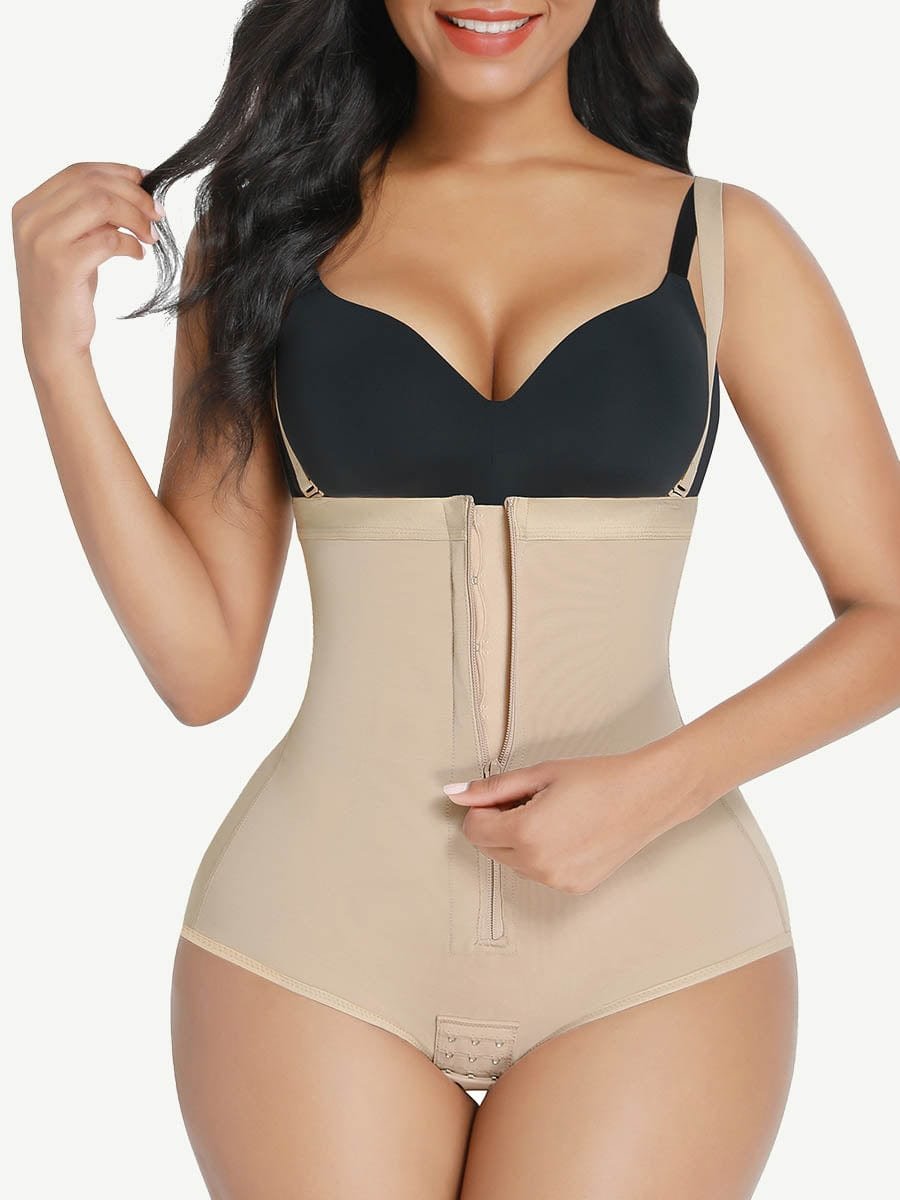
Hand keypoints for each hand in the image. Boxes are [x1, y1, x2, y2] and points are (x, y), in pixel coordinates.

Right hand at [11, 161, 162, 377]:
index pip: (78, 172)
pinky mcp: (61, 264)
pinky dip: (130, 244)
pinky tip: (137, 255)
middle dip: (133, 194)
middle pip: (92, 183)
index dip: (118, 172)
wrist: (52, 339)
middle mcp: (30, 219)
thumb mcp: (73, 243)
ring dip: (135, 217)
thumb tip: (134, 184)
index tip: (146, 182)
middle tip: (157, 213)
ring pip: (101, 204)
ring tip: (150, 236)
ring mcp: (42, 240)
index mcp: (29, 207)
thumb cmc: (67, 291)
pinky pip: (107, 239)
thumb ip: (89, 215)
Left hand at [443, 746, 702, 894]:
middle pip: (489, 849)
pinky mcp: (573, 888)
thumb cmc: (597, 778)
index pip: (474, 830)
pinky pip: (539, 873)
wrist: (647, 796)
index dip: (482, 809)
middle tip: (532, 800)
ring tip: (553, 815)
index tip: (505, 794)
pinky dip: (541, 855)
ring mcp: (557, 881)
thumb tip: (453, 793)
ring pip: (513, 863)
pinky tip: (568, 832)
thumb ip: (493, 788)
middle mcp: (538, 865)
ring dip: (518, 841)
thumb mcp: (541, 774)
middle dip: (498, 825)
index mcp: (526, 833)